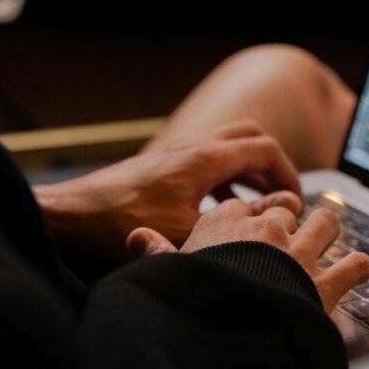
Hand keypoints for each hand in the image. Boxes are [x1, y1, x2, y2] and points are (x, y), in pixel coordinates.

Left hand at [32, 120, 301, 261]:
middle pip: (249, 136)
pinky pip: (206, 162)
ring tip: (260, 206)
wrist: (73, 215)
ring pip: (227, 148)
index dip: (288, 174)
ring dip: (248, 171)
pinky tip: (221, 212)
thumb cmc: (123, 222)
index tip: (296, 203)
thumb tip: (282, 212)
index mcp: (205, 158)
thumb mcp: (188, 232)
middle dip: (272, 164)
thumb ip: (239, 221)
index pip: (265, 149)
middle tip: (283, 195)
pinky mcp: (163, 167)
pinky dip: (224, 179)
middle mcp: (193, 147)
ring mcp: (176, 155)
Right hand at [128, 198, 368, 311]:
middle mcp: (266, 230)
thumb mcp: (166, 273)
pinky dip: (359, 268)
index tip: (248, 227)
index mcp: (227, 224)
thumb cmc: (193, 298)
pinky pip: (355, 265)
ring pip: (326, 222)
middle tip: (289, 236)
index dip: (247, 217)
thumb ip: (155, 254)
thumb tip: (135, 238)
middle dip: (291, 220)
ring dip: (327, 230)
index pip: (242, 208)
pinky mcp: (325, 282)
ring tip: (326, 240)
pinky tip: (357, 271)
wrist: (228, 327)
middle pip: (287, 209)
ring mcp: (299, 253)